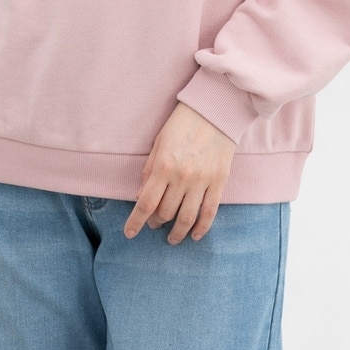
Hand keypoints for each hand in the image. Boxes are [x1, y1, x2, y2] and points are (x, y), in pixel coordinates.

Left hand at [124, 102, 235, 245]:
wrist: (214, 111)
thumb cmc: (182, 124)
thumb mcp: (158, 142)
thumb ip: (149, 170)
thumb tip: (139, 196)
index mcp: (164, 166)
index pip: (146, 203)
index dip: (136, 222)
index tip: (129, 233)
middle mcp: (182, 177)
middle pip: (165, 213)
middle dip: (156, 223)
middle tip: (153, 225)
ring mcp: (202, 181)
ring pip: (187, 218)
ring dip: (177, 233)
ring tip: (172, 238)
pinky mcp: (219, 182)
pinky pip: (209, 212)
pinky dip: (201, 228)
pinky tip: (195, 235)